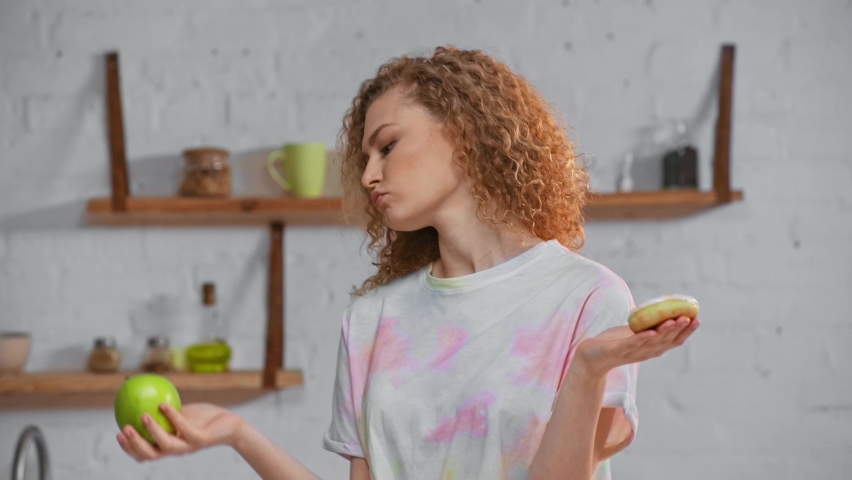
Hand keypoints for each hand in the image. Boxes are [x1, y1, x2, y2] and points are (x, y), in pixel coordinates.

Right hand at [117, 402, 243, 461]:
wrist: (229, 423)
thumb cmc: (203, 418)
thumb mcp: (180, 413)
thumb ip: (164, 411)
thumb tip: (145, 393)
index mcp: (168, 445)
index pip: (144, 453)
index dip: (130, 448)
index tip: (118, 433)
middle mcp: (176, 449)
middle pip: (150, 455)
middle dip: (134, 445)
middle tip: (123, 429)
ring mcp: (188, 446)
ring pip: (165, 446)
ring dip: (152, 432)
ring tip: (143, 416)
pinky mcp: (200, 439)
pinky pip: (184, 429)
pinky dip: (172, 417)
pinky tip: (163, 404)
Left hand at [574, 316, 699, 377]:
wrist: (589, 357)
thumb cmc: (613, 343)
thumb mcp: (634, 332)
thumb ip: (647, 324)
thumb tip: (660, 308)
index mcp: (651, 348)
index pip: (673, 341)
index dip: (686, 332)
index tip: (697, 319)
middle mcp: (645, 352)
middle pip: (667, 342)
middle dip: (681, 330)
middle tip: (691, 318)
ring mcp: (632, 352)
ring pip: (653, 342)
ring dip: (665, 331)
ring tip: (676, 320)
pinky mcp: (617, 351)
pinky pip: (632, 344)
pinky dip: (642, 338)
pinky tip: (651, 332)